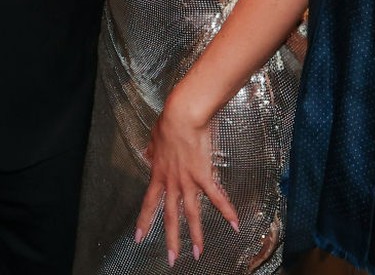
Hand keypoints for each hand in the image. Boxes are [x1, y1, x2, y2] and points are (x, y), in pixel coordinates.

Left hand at [134, 92, 238, 264]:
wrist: (183, 116)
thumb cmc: (169, 122)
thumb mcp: (154, 137)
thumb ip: (153, 149)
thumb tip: (148, 152)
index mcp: (159, 174)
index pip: (149, 203)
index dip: (144, 221)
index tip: (139, 238)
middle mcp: (172, 183)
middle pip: (170, 216)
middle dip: (171, 239)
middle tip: (171, 259)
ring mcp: (188, 181)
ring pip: (191, 214)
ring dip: (195, 235)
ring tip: (198, 253)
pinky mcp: (204, 175)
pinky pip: (216, 197)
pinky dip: (226, 210)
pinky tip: (234, 224)